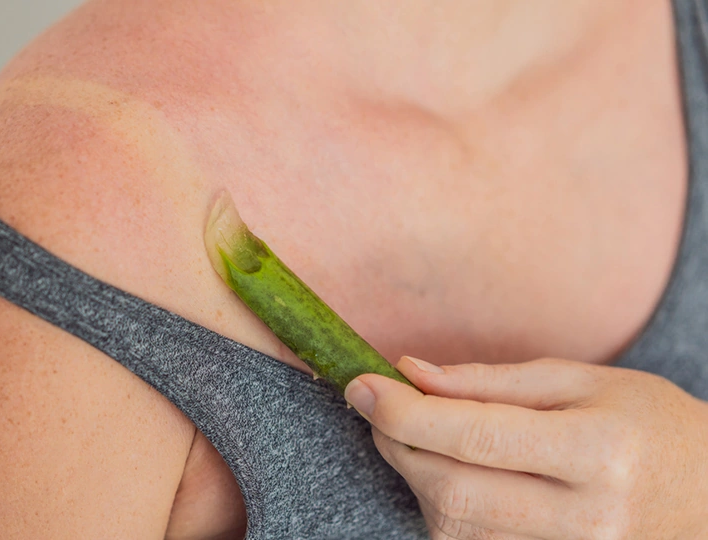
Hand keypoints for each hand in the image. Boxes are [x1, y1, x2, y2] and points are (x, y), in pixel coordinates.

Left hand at [344, 356, 707, 538]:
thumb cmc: (648, 426)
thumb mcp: (580, 382)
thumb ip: (488, 381)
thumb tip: (409, 372)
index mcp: (598, 453)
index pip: (474, 437)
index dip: (403, 411)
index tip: (361, 385)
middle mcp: (586, 520)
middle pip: (451, 490)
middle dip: (398, 444)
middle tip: (383, 408)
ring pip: (452, 527)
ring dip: (418, 478)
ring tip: (433, 440)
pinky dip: (445, 510)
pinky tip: (460, 478)